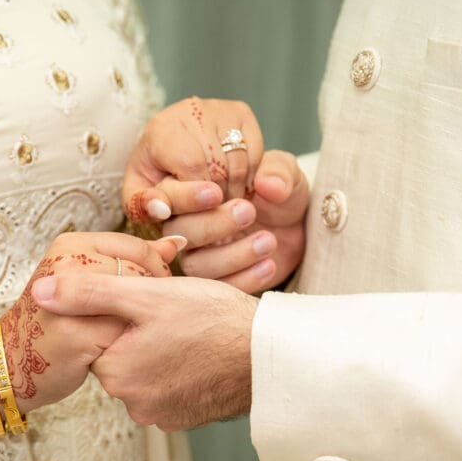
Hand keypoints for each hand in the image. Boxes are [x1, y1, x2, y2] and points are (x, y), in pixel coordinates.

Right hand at [1, 230, 182, 412]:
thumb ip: (135, 261)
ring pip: (132, 305)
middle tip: (138, 321)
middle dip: (147, 301)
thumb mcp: (91, 280)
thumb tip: (177, 242)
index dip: (156, 273)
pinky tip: (115, 353)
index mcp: (70, 245)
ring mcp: (69, 299)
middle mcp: (66, 264)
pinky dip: (126, 346)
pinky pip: (123, 335)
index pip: (137, 248)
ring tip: (123, 335)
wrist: (12, 361)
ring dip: (136, 325)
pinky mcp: (75, 334)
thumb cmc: (57, 322)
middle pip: (138, 276)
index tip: (156, 295)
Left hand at [32, 270, 258, 430]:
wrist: (268, 357)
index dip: (123, 314)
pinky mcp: (184, 419)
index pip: (100, 337)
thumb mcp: (147, 295)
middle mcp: (133, 403)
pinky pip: (168, 389)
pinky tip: (200, 355)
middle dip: (140, 335)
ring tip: (192, 334)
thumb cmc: (214, 319)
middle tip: (175, 317)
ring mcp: (160, 415)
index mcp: (116, 371)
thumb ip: (90, 293)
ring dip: (161, 354)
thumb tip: (42, 292)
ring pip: (146, 372)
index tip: (151, 306)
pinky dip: (179, 372)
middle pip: (122, 356)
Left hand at [123, 96, 262, 219]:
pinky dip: (249, 177)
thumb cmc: (154, 175)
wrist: (170, 147)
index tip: (207, 207)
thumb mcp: (140, 193)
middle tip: (213, 214)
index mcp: (161, 128)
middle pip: (217, 164)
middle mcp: (190, 110)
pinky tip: (234, 186)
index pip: (190, 162)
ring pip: (238, 161)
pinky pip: (255, 153)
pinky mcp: (241, 112)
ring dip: (235, 191)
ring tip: (223, 204)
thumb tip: (161, 210)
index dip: (200, 193)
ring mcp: (218, 109)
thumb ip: (145, 205)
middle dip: (218, 198)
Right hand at [123, 96, 307, 292]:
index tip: (214, 193)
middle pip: (176, 231)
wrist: (296, 225)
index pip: (165, 195)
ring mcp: (199, 254)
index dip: (180, 198)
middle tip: (248, 211)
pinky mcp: (217, 281)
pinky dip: (245, 279)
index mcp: (188, 189)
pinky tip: (269, 264)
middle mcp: (185, 223)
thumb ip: (277, 171)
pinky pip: (218, 289)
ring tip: (268, 240)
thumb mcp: (283, 173)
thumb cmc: (278, 190)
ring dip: (231, 255)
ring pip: (194, 265)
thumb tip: (267, 185)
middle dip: (211, 224)